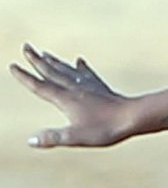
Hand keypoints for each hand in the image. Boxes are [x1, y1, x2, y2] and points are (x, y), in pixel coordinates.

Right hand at [10, 46, 131, 147]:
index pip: (40, 86)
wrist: (134, 117)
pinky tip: (80, 61)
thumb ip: (54, 137)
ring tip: (45, 53)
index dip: (25, 77)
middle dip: (37, 60)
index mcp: (65, 99)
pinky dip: (81, 67)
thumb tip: (31, 140)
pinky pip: (88, 74)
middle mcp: (75, 89)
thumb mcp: (77, 137)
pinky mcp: (102, 89)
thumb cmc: (106, 129)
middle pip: (52, 72)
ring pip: (67, 71)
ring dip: (55, 62)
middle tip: (26, 47)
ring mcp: (89, 87)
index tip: (12, 65)